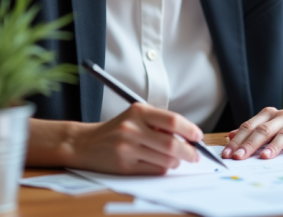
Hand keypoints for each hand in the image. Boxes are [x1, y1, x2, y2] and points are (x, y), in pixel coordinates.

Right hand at [28, 103, 202, 174]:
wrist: (84, 143)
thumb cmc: (116, 129)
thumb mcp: (135, 116)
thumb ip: (159, 122)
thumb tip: (189, 136)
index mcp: (138, 111)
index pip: (172, 121)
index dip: (190, 130)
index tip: (198, 137)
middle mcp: (132, 128)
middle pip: (172, 144)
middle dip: (189, 152)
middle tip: (195, 155)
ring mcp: (127, 148)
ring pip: (165, 160)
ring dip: (176, 162)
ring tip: (175, 159)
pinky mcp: (124, 166)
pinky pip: (154, 170)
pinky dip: (163, 169)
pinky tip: (161, 164)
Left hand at [221, 99, 282, 160]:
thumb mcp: (273, 121)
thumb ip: (254, 128)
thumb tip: (232, 136)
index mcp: (270, 115)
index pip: (250, 127)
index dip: (238, 140)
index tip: (227, 153)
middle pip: (264, 130)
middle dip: (250, 144)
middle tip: (239, 157)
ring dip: (273, 146)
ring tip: (263, 157)